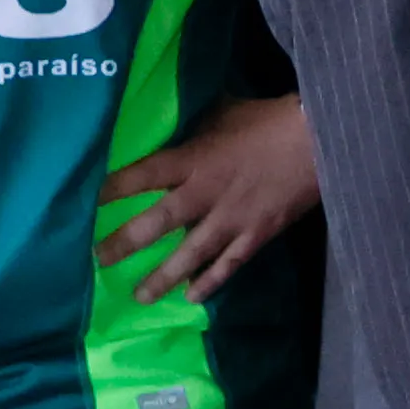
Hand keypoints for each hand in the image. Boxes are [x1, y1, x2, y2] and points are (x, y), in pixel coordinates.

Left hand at [98, 93, 320, 303]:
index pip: (144, 175)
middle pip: (158, 223)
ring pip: (191, 254)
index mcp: (194, 159)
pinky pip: (229, 264)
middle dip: (126, 242)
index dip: (114, 188)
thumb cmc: (269, 121)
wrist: (320, 143)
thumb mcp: (225, 111)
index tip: (88, 201)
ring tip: (141, 296)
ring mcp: (232, 219)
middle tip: (99, 260)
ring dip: (164, 277)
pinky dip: (211, 282)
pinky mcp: (257, 234)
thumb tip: (174, 116)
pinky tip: (193, 297)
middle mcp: (206, 193)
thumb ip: (196, 123)